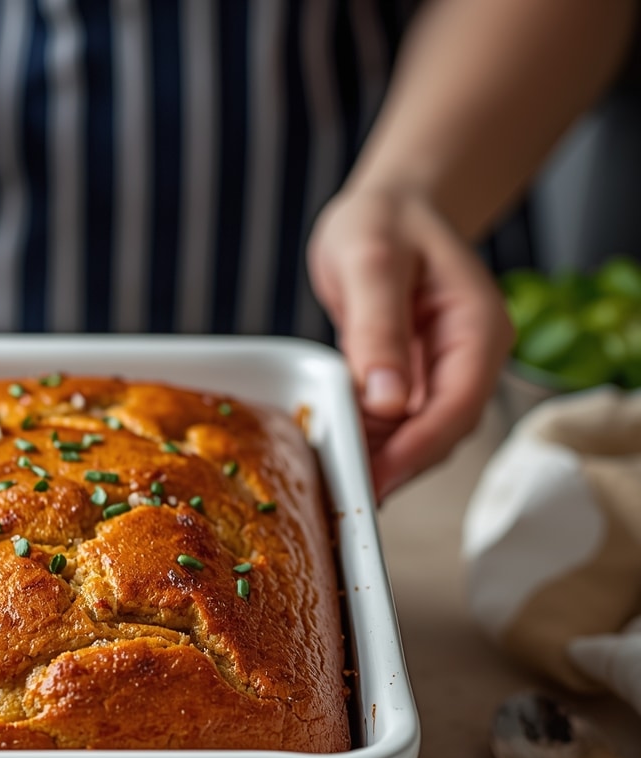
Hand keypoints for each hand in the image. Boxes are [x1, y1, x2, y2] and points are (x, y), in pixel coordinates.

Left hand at [307, 187, 513, 500]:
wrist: (386, 210)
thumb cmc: (383, 221)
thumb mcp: (372, 262)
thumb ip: (377, 328)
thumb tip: (386, 401)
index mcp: (478, 329)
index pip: (458, 406)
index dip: (418, 449)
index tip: (377, 479)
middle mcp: (468, 360)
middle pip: (440, 434)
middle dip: (395, 465)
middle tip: (345, 494)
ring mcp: (441, 375)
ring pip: (416, 438)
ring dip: (377, 460)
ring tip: (331, 478)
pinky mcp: (413, 384)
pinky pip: (393, 426)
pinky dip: (366, 442)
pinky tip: (332, 450)